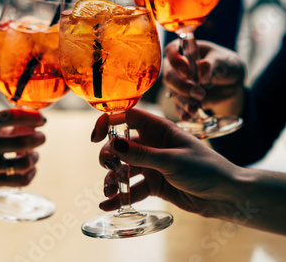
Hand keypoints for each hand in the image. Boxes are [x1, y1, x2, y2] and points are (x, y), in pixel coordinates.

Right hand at [0, 108, 45, 190]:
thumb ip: (5, 119)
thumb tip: (34, 117)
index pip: (12, 116)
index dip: (32, 116)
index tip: (42, 119)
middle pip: (23, 142)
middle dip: (39, 138)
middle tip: (40, 137)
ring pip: (24, 163)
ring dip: (35, 157)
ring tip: (32, 154)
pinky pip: (22, 180)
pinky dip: (31, 173)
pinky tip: (29, 168)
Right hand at [92, 109, 239, 218]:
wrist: (225, 196)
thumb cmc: (205, 169)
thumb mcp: (172, 160)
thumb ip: (142, 154)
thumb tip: (113, 144)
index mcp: (160, 129)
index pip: (128, 117)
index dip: (109, 122)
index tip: (96, 137)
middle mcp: (153, 144)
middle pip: (121, 144)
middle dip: (109, 155)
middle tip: (108, 168)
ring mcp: (153, 164)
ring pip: (124, 168)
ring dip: (113, 178)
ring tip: (111, 192)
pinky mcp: (155, 184)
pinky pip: (133, 189)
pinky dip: (121, 196)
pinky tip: (109, 204)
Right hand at [163, 40, 245, 119]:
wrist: (231, 83)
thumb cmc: (225, 64)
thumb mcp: (223, 61)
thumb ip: (213, 64)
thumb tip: (202, 67)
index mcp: (184, 50)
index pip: (171, 51)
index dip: (175, 60)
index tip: (187, 70)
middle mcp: (177, 67)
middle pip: (169, 75)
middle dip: (181, 85)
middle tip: (198, 92)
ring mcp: (178, 85)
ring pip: (174, 93)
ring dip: (184, 101)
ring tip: (195, 108)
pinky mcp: (183, 100)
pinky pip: (179, 107)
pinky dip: (183, 112)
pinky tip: (187, 116)